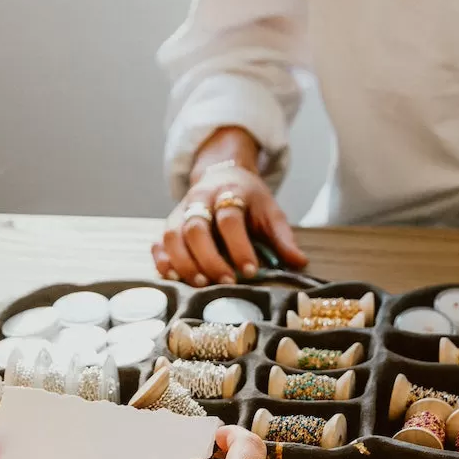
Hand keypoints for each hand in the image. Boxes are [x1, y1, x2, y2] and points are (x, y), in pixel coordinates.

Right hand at [153, 129, 306, 286]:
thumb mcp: (270, 212)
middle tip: (225, 282)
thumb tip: (299, 263)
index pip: (230, 219)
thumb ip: (282, 238)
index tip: (251, 271)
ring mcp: (180, 211)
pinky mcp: (169, 224)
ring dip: (184, 262)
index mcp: (229, 192)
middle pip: (196, 227)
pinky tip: (172, 276)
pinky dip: (162, 260)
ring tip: (200, 283)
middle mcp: (200, 200)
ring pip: (173, 236)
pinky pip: (159, 242)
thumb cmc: (249, 200)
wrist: (222, 175)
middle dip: (210, 258)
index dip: (239, 246)